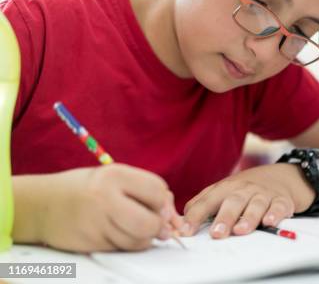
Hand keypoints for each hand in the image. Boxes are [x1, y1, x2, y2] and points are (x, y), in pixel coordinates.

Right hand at [32, 164, 183, 251]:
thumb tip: (172, 217)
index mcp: (115, 175)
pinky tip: (118, 233)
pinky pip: (122, 248)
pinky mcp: (91, 242)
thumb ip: (144, 191)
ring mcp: (97, 222)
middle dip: (158, 226)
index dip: (163, 202)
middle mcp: (106, 198)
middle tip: (155, 225)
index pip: (157, 190)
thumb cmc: (84, 189)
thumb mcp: (114, 178)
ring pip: (138, 240)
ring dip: (144, 238)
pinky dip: (127, 244)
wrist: (41, 204)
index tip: (159, 206)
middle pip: (150, 222)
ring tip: (134, 228)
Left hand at [183, 163, 314, 238]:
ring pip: (256, 205)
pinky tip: (270, 221)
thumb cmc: (244, 189)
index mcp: (225, 188)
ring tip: (241, 230)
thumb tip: (180, 221)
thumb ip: (201, 204)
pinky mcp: (281, 201)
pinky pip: (279, 207)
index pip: (207, 201)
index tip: (186, 230)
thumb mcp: (221, 191)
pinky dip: (275, 214)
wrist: (278, 176)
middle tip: (216, 234)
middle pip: (232, 202)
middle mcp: (244, 190)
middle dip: (224, 218)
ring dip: (248, 218)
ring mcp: (263, 194)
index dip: (195, 216)